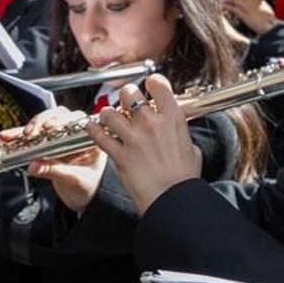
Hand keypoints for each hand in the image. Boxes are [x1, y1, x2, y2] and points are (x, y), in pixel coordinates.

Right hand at [4, 108, 104, 210]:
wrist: (84, 198)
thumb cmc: (89, 186)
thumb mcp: (75, 179)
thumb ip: (55, 171)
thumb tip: (34, 165)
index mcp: (89, 138)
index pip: (75, 121)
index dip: (60, 121)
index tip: (48, 128)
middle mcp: (75, 134)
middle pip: (56, 117)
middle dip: (40, 123)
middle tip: (30, 133)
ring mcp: (59, 138)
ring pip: (41, 126)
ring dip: (24, 130)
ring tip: (9, 136)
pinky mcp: (46, 145)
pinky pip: (32, 139)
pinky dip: (18, 138)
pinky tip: (6, 139)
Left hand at [87, 76, 200, 212]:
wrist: (173, 199)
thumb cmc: (184, 179)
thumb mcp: (192, 150)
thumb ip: (182, 136)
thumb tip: (180, 135)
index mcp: (172, 118)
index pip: (158, 84)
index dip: (151, 83)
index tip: (149, 86)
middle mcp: (151, 123)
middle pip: (130, 93)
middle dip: (126, 97)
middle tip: (126, 104)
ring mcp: (133, 137)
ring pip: (109, 112)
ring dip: (107, 114)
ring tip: (108, 118)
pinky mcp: (119, 154)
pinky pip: (99, 135)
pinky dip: (93, 130)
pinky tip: (92, 128)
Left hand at [222, 0, 277, 33]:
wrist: (270, 27)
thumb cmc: (270, 20)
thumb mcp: (267, 8)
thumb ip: (262, 2)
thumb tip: (260, 0)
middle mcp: (251, 0)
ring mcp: (246, 7)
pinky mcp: (242, 14)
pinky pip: (232, 8)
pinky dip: (226, 6)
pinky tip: (223, 6)